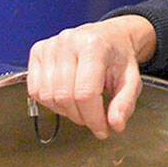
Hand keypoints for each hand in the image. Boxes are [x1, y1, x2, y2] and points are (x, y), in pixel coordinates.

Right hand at [26, 15, 156, 139]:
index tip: (102, 130)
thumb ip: (125, 103)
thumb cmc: (119, 57)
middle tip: (94, 120)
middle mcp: (68, 42)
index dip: (93, 118)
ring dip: (65, 112)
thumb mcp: (132, 80)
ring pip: (47, 96)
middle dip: (80, 117)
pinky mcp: (38, 51)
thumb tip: (115, 125)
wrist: (110, 37)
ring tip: (82, 108)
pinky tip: (66, 99)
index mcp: (94, 46)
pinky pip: (35, 89)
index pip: (86, 93)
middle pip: (65, 96)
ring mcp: (50, 46)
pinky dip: (50, 102)